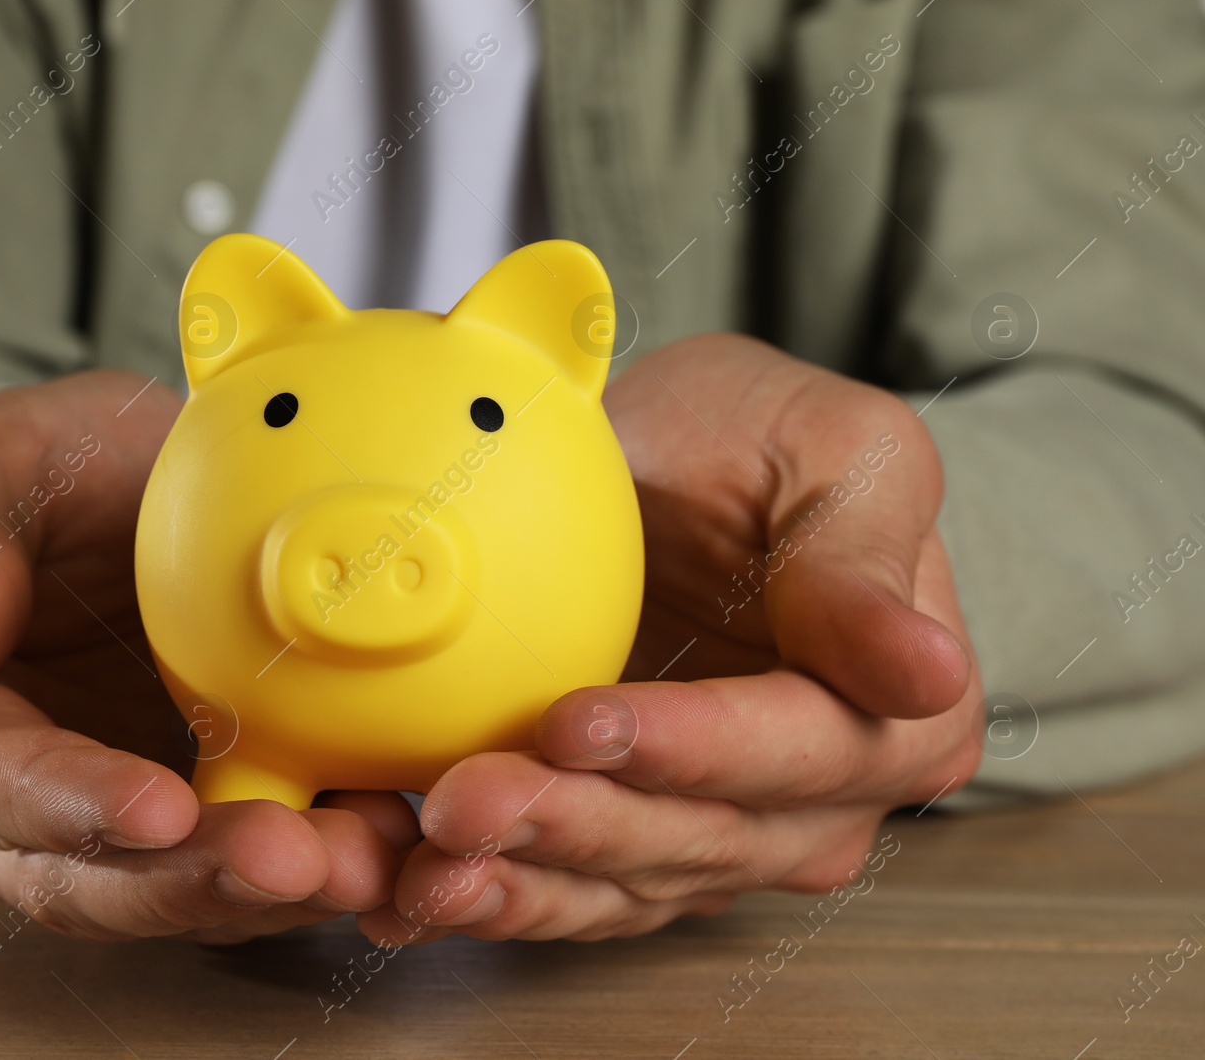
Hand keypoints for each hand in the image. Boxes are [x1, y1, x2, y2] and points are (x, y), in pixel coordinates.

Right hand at [0, 370, 415, 942]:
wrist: (129, 483)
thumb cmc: (39, 467)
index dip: (67, 805)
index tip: (155, 809)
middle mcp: (14, 801)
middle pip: (91, 872)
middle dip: (196, 879)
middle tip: (296, 860)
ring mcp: (114, 818)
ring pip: (182, 886)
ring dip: (274, 891)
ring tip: (367, 857)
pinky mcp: (207, 813)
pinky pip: (257, 857)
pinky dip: (324, 859)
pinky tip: (396, 837)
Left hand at [357, 334, 982, 943]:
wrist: (682, 462)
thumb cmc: (762, 439)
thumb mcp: (836, 449)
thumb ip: (860, 563)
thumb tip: (926, 674)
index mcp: (896, 713)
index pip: (794, 747)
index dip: (687, 747)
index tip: (578, 721)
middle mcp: (818, 801)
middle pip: (698, 835)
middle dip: (573, 825)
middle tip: (464, 800)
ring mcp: (724, 836)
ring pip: (623, 883)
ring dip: (518, 882)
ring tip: (424, 868)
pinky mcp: (633, 848)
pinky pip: (566, 893)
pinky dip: (491, 897)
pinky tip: (410, 896)